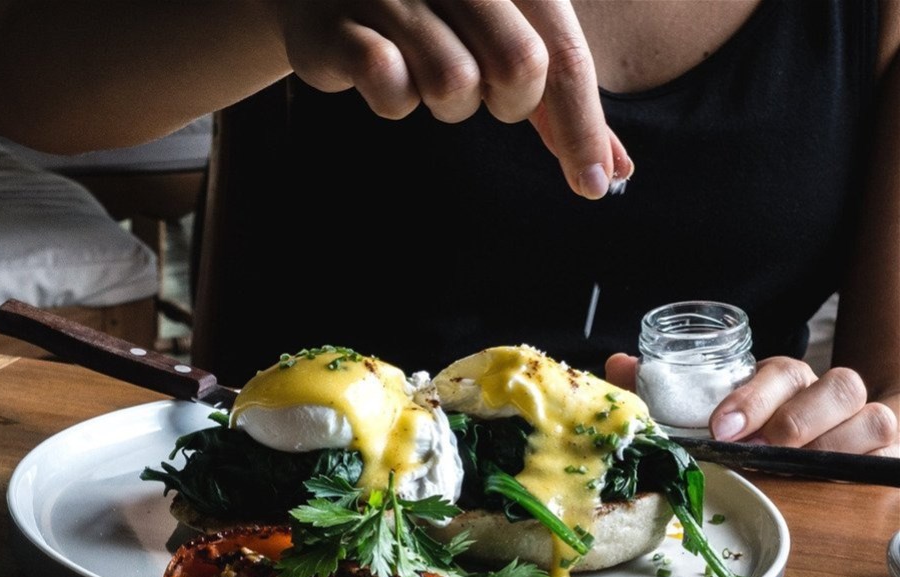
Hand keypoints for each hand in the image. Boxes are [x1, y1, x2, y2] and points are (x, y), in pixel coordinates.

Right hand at [275, 0, 632, 197]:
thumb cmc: (429, 17)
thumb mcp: (505, 38)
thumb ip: (556, 94)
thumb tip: (612, 170)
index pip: (564, 53)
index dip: (582, 125)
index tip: (594, 185)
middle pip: (520, 67)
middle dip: (509, 103)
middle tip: (484, 95)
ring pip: (453, 83)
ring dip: (444, 103)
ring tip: (424, 77)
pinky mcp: (339, 25)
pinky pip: (388, 86)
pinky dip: (393, 99)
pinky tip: (385, 77)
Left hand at [604, 353, 899, 456]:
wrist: (826, 455)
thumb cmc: (758, 436)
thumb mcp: (710, 412)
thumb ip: (664, 389)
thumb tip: (620, 364)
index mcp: (787, 383)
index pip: (782, 371)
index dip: (753, 397)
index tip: (721, 427)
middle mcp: (831, 397)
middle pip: (838, 387)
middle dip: (795, 421)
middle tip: (759, 452)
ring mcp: (865, 427)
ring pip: (873, 420)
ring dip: (834, 446)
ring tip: (798, 471)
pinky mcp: (886, 459)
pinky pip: (890, 457)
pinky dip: (870, 468)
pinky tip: (838, 486)